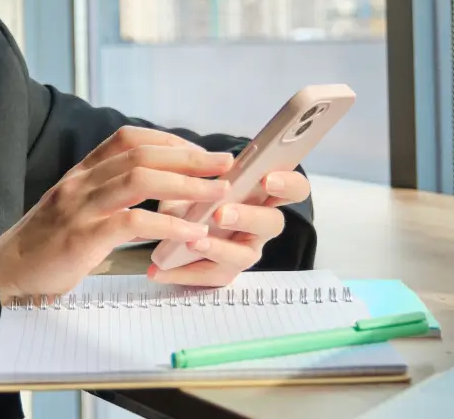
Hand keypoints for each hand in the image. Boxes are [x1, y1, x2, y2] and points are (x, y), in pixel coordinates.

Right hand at [0, 126, 233, 303]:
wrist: (5, 274)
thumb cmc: (45, 246)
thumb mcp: (73, 207)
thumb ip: (104, 193)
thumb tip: (150, 188)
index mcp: (80, 172)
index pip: (127, 138)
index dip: (167, 139)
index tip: (198, 151)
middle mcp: (80, 182)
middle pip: (142, 154)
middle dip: (188, 157)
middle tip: (224, 164)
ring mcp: (80, 207)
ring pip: (140, 179)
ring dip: (186, 184)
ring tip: (218, 193)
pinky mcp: (82, 237)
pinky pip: (133, 221)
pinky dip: (168, 223)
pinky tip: (192, 232)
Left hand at [147, 169, 311, 286]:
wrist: (171, 222)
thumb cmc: (194, 194)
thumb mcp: (193, 182)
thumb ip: (195, 179)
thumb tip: (186, 177)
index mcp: (263, 195)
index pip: (294, 188)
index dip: (288, 184)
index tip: (267, 179)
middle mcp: (260, 225)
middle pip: (272, 223)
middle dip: (248, 217)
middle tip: (221, 213)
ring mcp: (244, 250)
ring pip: (244, 256)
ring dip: (218, 249)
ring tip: (192, 243)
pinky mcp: (224, 272)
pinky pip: (210, 276)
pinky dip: (184, 272)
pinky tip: (160, 269)